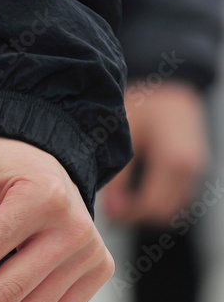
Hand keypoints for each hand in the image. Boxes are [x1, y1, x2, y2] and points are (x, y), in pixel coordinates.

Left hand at [103, 82, 208, 225]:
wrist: (166, 88)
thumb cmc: (142, 106)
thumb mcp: (124, 138)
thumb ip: (117, 176)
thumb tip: (111, 209)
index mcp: (173, 161)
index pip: (152, 207)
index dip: (127, 214)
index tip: (107, 208)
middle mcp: (190, 168)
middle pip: (163, 213)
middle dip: (136, 214)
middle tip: (111, 206)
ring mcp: (195, 169)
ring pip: (171, 207)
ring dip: (146, 207)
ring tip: (120, 197)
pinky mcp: (193, 168)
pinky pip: (175, 195)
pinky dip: (156, 197)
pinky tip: (135, 187)